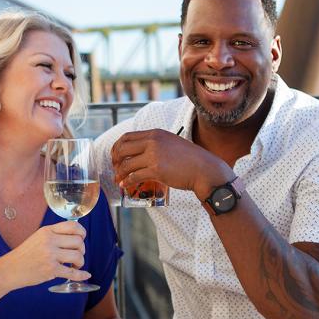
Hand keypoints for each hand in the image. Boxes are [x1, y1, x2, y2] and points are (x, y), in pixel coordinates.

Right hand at [0, 221, 90, 287]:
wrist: (9, 269)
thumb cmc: (24, 255)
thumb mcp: (37, 238)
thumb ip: (54, 236)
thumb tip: (75, 238)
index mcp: (47, 231)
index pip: (73, 226)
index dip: (82, 232)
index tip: (82, 238)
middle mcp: (50, 241)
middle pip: (78, 241)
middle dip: (82, 249)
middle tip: (76, 255)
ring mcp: (50, 256)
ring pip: (78, 256)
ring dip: (80, 262)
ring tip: (74, 265)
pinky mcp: (51, 270)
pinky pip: (73, 273)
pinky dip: (81, 275)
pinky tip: (85, 275)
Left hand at [110, 129, 232, 198]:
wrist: (204, 169)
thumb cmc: (189, 159)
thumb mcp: (171, 143)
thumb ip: (156, 144)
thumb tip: (140, 153)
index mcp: (155, 133)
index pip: (127, 136)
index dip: (117, 147)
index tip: (115, 156)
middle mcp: (153, 141)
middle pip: (123, 148)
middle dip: (115, 159)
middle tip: (115, 168)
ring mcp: (154, 156)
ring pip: (127, 164)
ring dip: (119, 173)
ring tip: (118, 179)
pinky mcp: (157, 170)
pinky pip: (134, 176)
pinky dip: (127, 181)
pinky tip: (125, 185)